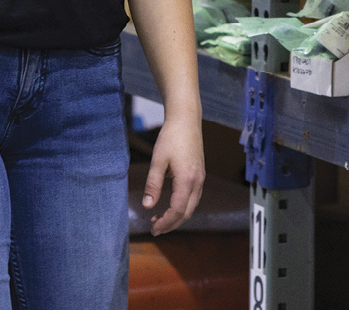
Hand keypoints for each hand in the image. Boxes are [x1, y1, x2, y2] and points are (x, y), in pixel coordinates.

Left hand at [142, 114, 204, 235]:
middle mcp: (197, 182)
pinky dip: (182, 206)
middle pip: (187, 213)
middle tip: (154, 228)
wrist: (186, 120)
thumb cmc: (171, 137)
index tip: (153, 229)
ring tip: (159, 219)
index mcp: (187, 180)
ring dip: (177, 216)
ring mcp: (201, 179)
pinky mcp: (199, 174)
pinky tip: (170, 205)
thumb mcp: (157, 160)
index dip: (166, 223)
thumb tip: (147, 206)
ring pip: (192, 206)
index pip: (178, 211)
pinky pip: (193, 198)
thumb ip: (153, 184)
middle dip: (171, 224)